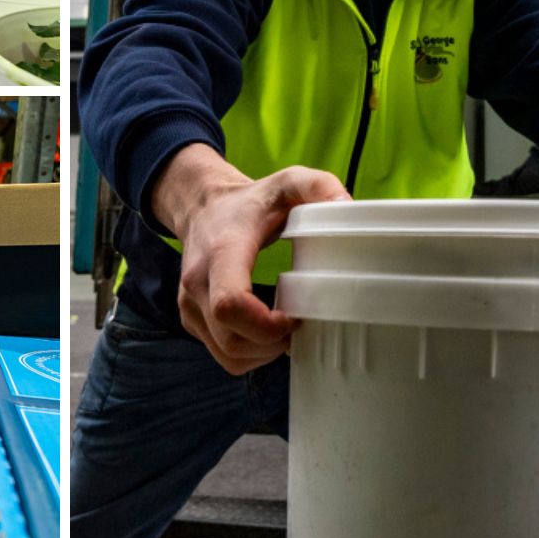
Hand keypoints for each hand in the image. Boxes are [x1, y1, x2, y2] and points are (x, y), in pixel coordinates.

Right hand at [155, 145, 350, 374]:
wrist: (201, 207)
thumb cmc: (249, 202)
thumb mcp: (286, 182)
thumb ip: (318, 187)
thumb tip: (348, 208)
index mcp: (221, 252)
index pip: (230, 304)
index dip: (266, 325)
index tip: (293, 318)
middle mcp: (197, 282)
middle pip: (231, 339)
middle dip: (272, 344)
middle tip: (297, 324)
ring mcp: (189, 304)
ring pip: (227, 354)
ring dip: (262, 353)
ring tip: (283, 329)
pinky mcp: (190, 319)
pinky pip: (222, 355)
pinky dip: (249, 354)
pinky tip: (264, 331)